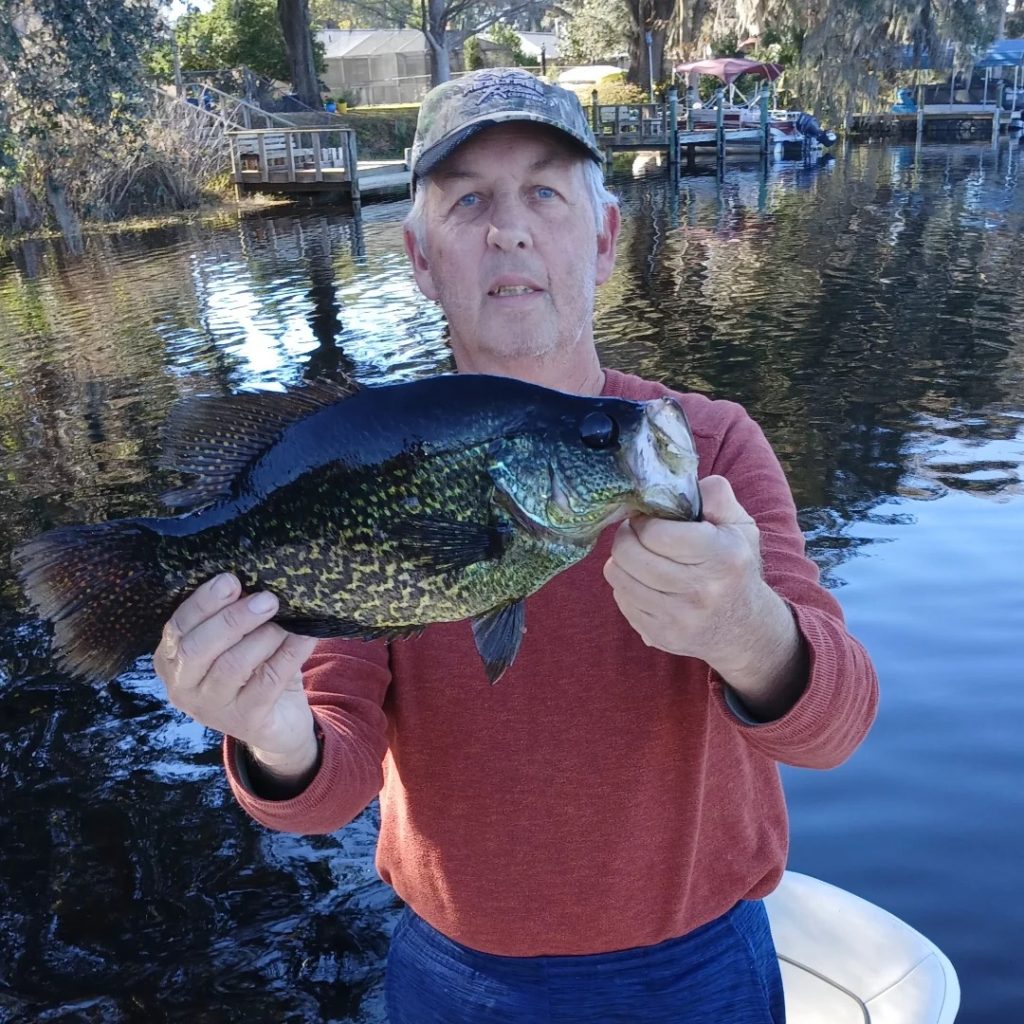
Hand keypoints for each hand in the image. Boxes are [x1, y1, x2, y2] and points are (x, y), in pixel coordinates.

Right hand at [153, 574, 318, 776]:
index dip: (203, 602)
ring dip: (264, 637)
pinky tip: (304, 637)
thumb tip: (254, 580)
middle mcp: (183, 688)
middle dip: (233, 619)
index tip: (230, 580)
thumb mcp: (236, 640)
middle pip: (198, 649)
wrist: (278, 721)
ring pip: (233, 666)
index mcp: (171, 660)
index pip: (177, 627)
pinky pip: (268, 682)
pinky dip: (289, 654)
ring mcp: (212, 709)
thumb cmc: (253, 667)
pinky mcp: (246, 721)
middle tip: (267, 599)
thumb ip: (235, 614)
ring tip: (286, 621)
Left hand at [603, 476, 804, 717]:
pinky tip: (644, 581)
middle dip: (626, 536)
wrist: (744, 629)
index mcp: (721, 557)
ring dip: (622, 560)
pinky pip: (621, 600)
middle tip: (636, 533)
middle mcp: (699, 591)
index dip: (644, 520)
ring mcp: (677, 618)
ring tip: (639, 555)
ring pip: (618, 576)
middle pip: (629, 554)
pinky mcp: (659, 636)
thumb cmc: (737, 568)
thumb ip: (717, 496)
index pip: (656, 533)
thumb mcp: (740, 527)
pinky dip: (626, 585)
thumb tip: (686, 482)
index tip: (648, 518)